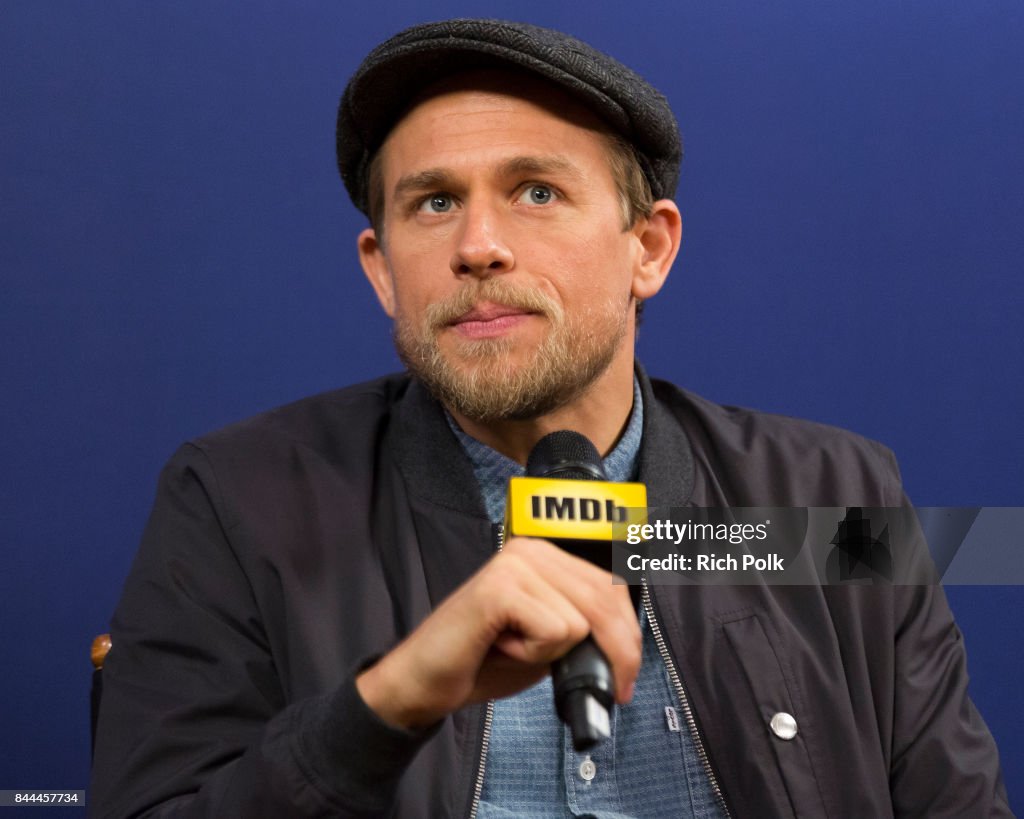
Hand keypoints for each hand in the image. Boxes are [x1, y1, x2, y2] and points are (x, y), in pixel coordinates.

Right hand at [355, 536, 640, 729]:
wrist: (423, 681)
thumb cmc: (481, 660)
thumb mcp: (548, 642)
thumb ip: (583, 630)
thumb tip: (626, 644)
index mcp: (544, 555)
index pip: (611, 586)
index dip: (628, 633)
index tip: (627, 672)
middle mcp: (530, 549)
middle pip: (605, 600)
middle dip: (619, 653)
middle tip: (615, 691)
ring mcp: (513, 565)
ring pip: (581, 621)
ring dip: (555, 654)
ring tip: (516, 649)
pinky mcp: (499, 588)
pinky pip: (554, 631)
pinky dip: (534, 654)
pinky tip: (501, 646)